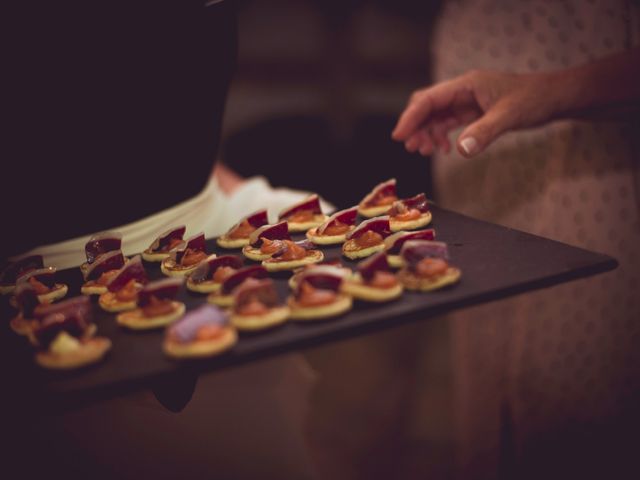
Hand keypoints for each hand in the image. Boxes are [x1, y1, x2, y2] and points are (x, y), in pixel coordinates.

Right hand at [391, 70, 561, 157]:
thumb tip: (461, 151)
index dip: (411, 117)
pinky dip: (440, 136)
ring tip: (425, 151)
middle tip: (413, 148)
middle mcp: (462, 91)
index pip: (429, 99)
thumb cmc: (534, 99)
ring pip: (435, 116)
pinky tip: (445, 150)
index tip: (399, 136)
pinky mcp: (472, 112)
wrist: (554, 98)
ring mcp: (466, 101)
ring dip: (426, 133)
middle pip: (427, 106)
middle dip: (416, 127)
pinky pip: (448, 123)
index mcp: (466, 85)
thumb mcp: (509, 116)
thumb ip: (484, 133)